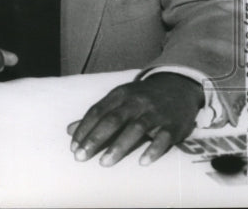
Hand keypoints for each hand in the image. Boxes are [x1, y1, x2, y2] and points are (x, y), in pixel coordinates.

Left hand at [67, 73, 203, 166]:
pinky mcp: (172, 124)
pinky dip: (153, 149)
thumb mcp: (118, 99)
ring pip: (135, 129)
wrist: (178, 85)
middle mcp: (135, 102)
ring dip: (119, 146)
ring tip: (104, 163)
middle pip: (112, 120)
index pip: (97, 111)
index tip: (73, 147)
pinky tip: (142, 162)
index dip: (84, 129)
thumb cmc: (141, 97)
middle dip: (95, 139)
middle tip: (81, 157)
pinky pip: (163, 138)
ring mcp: (155, 113)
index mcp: (120, 94)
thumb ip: (96, 115)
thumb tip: (70, 130)